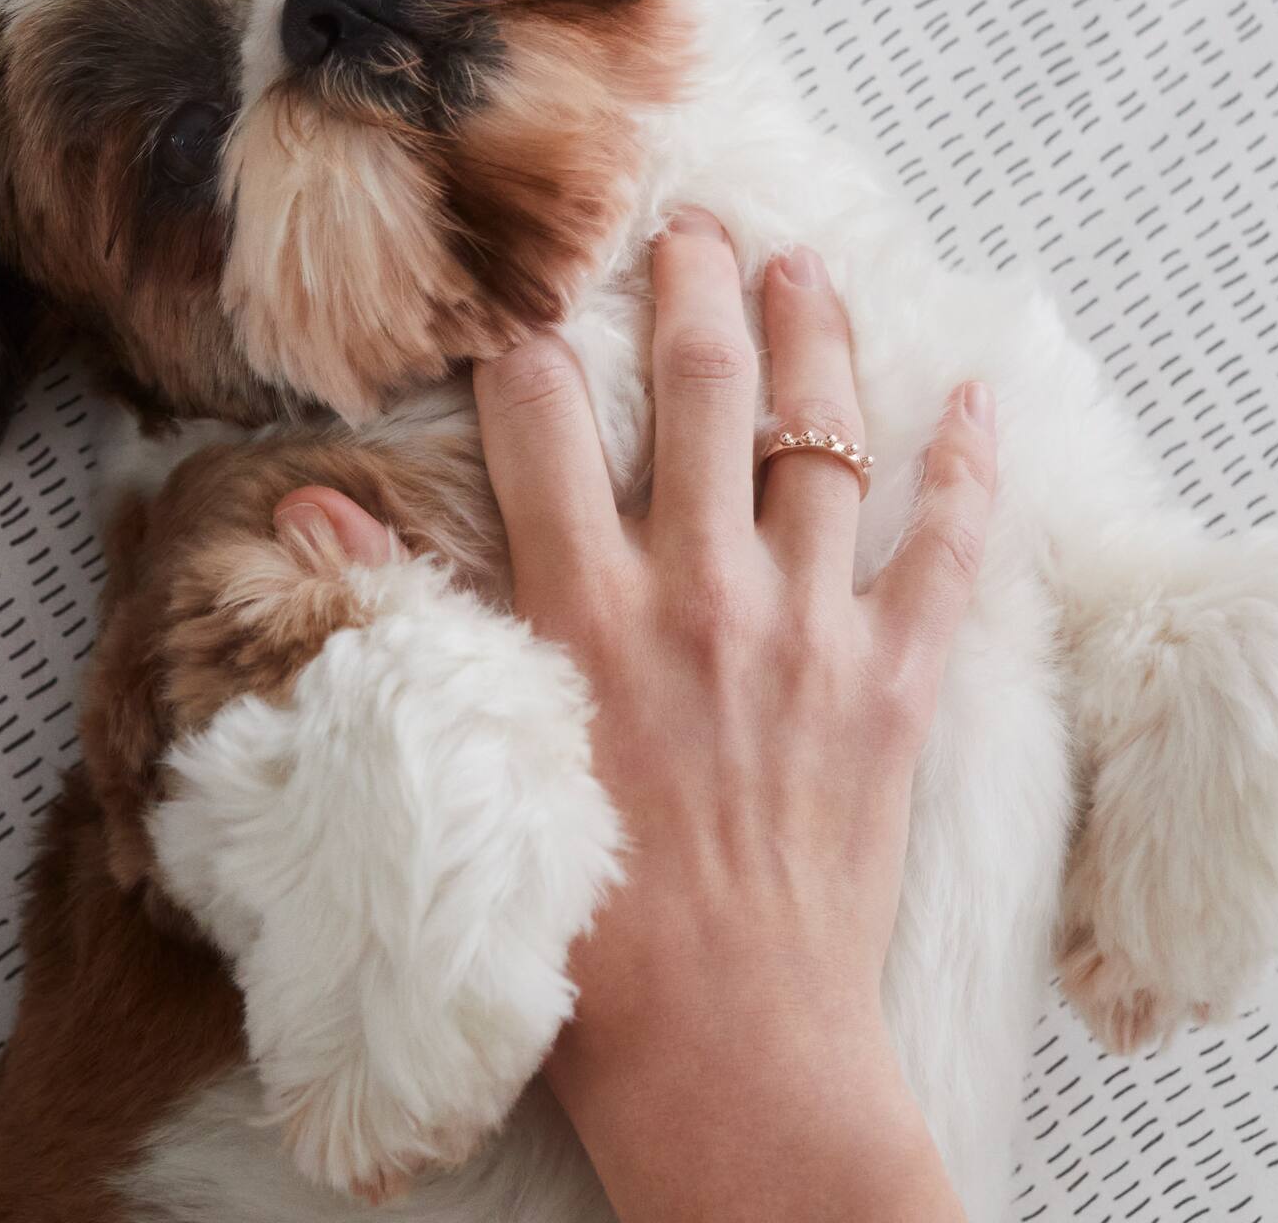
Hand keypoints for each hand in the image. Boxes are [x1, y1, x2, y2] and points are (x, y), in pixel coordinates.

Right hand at [277, 214, 995, 1220]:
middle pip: (698, 389)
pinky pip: (944, 553)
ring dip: (813, 336)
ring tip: (804, 262)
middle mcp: (695, 592)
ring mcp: (807, 632)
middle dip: (692, 285)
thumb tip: (303, 513)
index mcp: (582, 611)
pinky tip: (974, 398)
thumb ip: (401, 620)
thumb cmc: (585, 929)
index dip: (523, 335)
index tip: (526, 283)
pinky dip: (964, 473)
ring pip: (818, 440)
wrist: (729, 1056)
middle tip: (694, 221)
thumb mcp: (473, 762)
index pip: (536, 419)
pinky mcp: (893, 686)